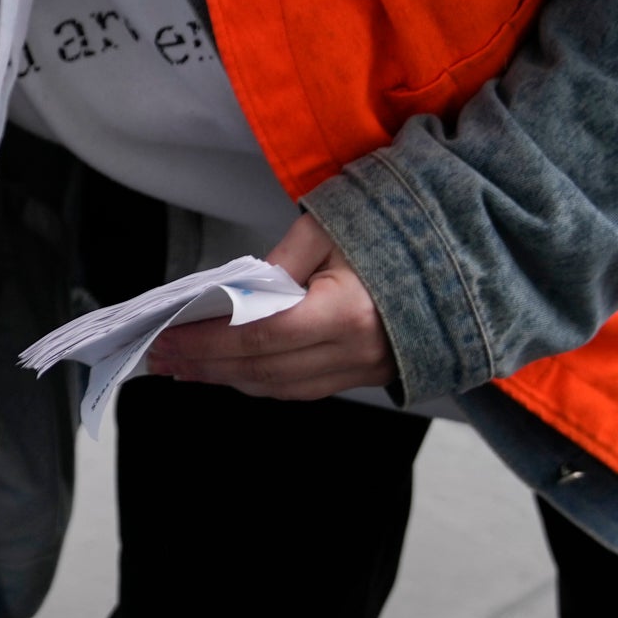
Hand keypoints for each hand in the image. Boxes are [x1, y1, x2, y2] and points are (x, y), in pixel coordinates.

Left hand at [142, 214, 397, 400]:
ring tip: (185, 365)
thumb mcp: (328, 229)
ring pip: (281, 387)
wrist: (456, 255)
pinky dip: (262, 380)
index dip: (208, 343)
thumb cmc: (392, 230)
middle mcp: (356, 352)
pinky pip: (303, 388)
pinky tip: (231, 369)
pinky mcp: (367, 376)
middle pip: (265, 369)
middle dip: (207, 364)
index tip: (167, 337)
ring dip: (229, 378)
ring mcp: (364, 370)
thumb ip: (277, 263)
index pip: (260, 337)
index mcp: (347, 312)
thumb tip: (232, 296)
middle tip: (161, 356)